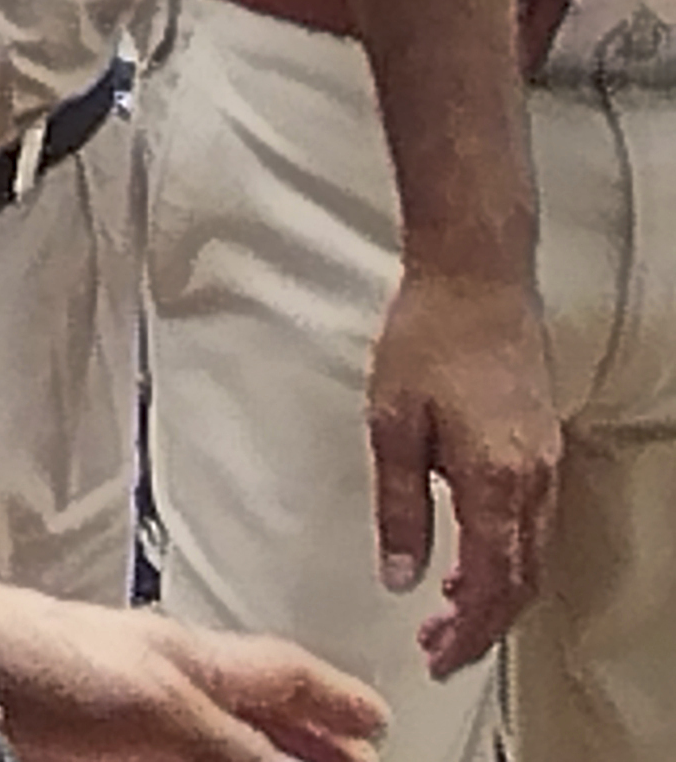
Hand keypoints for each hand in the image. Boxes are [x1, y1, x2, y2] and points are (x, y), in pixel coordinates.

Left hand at [0, 572, 384, 761]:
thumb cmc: (36, 654)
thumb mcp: (166, 706)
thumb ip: (238, 744)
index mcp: (194, 658)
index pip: (289, 677)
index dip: (338, 701)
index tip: (376, 721)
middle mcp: (161, 678)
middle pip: (253, 710)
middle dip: (302, 738)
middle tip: (344, 757)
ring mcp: (119, 709)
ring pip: (205, 733)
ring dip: (248, 752)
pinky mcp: (78, 736)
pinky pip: (154, 747)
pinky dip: (188, 750)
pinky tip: (180, 756)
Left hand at [365, 262, 556, 675]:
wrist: (476, 278)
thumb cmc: (427, 338)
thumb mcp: (391, 424)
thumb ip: (400, 507)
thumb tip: (400, 575)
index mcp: (496, 483)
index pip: (490, 586)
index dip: (465, 632)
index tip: (436, 657)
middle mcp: (533, 482)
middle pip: (519, 581)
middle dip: (481, 626)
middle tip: (439, 650)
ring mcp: (544, 463)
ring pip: (531, 556)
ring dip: (495, 594)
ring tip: (448, 615)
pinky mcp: (541, 445)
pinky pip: (533, 524)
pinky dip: (507, 556)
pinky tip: (470, 555)